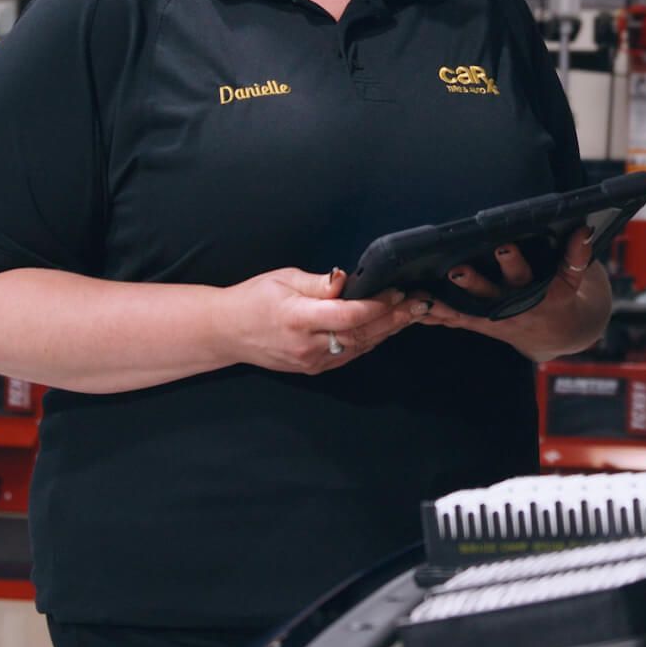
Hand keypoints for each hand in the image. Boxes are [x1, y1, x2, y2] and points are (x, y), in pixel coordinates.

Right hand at [227, 266, 427, 374]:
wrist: (227, 331)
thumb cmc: (253, 299)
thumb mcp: (284, 279)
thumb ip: (319, 283)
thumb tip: (345, 279)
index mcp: (298, 319)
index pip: (348, 315)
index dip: (376, 305)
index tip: (396, 292)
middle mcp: (307, 345)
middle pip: (360, 333)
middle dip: (393, 318)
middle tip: (418, 303)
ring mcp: (311, 361)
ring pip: (359, 346)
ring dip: (387, 330)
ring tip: (411, 314)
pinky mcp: (314, 368)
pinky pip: (349, 354)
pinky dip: (370, 341)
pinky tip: (386, 328)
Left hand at [422, 228, 604, 358]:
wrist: (558, 334)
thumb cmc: (563, 296)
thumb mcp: (574, 278)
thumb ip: (577, 255)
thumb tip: (584, 229)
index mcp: (535, 292)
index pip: (524, 275)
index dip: (514, 262)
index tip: (504, 246)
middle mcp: (511, 307)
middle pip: (489, 294)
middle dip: (473, 282)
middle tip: (456, 269)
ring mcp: (493, 318)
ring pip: (465, 312)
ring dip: (443, 304)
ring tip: (421, 294)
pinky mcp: (479, 324)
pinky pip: (454, 321)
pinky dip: (434, 315)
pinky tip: (412, 306)